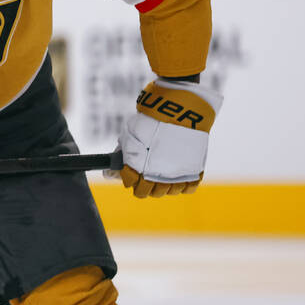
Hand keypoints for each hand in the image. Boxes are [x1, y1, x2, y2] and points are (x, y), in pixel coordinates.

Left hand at [119, 79, 220, 197]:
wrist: (180, 112)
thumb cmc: (153, 121)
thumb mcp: (130, 135)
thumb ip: (122, 154)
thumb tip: (109, 173)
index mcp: (139, 167)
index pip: (130, 183)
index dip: (129, 178)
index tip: (131, 173)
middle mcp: (157, 176)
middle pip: (148, 192)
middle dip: (144, 184)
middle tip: (146, 174)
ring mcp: (177, 176)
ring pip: (168, 192)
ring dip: (163, 184)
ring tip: (163, 171)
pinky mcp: (195, 173)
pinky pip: (186, 188)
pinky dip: (182, 183)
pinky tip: (177, 172)